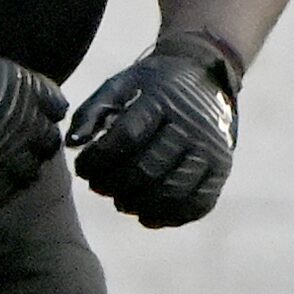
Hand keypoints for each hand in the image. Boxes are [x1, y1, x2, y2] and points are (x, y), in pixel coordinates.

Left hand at [67, 30, 242, 227]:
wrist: (205, 76)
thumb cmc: (153, 85)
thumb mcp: (121, 83)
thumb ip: (93, 110)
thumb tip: (72, 144)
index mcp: (162, 99)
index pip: (127, 137)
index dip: (99, 159)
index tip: (82, 168)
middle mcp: (190, 125)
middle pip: (149, 168)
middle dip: (115, 185)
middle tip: (98, 187)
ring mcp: (210, 148)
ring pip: (173, 191)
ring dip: (140, 204)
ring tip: (121, 202)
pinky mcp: (222, 168)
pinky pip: (198, 203)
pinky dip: (170, 217)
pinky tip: (147, 215)